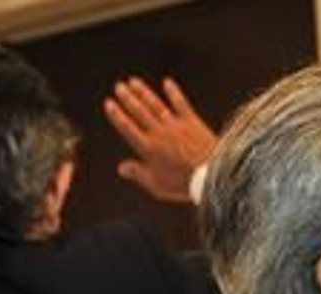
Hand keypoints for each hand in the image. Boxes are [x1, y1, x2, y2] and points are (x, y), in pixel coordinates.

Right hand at [103, 77, 217, 201]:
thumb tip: (121, 168)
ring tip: (133, 81)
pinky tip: (167, 82)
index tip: (109, 103)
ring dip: (143, 92)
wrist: (211, 177)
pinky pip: (181, 104)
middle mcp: (159, 133)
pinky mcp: (192, 122)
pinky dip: (174, 92)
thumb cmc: (185, 184)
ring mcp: (175, 126)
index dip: (116, 114)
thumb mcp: (157, 185)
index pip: (127, 127)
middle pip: (139, 111)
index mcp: (148, 148)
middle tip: (119, 86)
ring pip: (155, 104)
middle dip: (127, 98)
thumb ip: (138, 174)